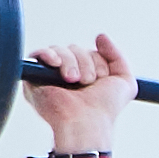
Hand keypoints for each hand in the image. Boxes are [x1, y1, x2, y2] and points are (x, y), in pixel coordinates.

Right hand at [32, 30, 142, 157]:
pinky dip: (48, 55)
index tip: (101, 79)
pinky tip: (56, 65)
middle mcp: (67, 75)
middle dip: (86, 62)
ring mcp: (50, 77)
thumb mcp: (124, 81)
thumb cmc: (105, 108)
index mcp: (85, 76)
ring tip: (74, 81)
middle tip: (87, 82)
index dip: (98, 61)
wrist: (87, 121)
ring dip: (72, 63)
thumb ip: (117, 56)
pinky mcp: (34, 79)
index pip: (89, 53)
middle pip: (75, 49)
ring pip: (61, 50)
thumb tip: (100, 36)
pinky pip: (37, 55)